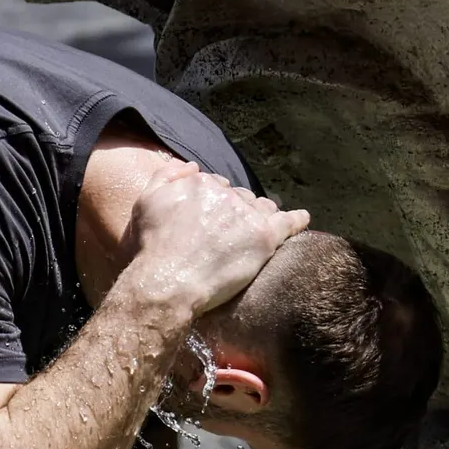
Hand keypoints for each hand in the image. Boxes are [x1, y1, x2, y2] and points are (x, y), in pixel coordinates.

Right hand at [123, 161, 310, 317]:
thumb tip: (191, 165)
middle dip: (237, 210)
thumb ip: (166, 176)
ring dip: (261, 216)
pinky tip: (303, 219)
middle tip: (231, 233)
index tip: (212, 219)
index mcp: (199, 183)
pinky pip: (288, 222)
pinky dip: (297, 220)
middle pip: (240, 197)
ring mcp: (246, 215)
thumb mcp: (145, 203)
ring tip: (259, 230)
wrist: (168, 283)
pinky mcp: (264, 237)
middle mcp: (225, 194)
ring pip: (262, 208)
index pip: (216, 185)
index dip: (215, 203)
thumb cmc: (152, 249)